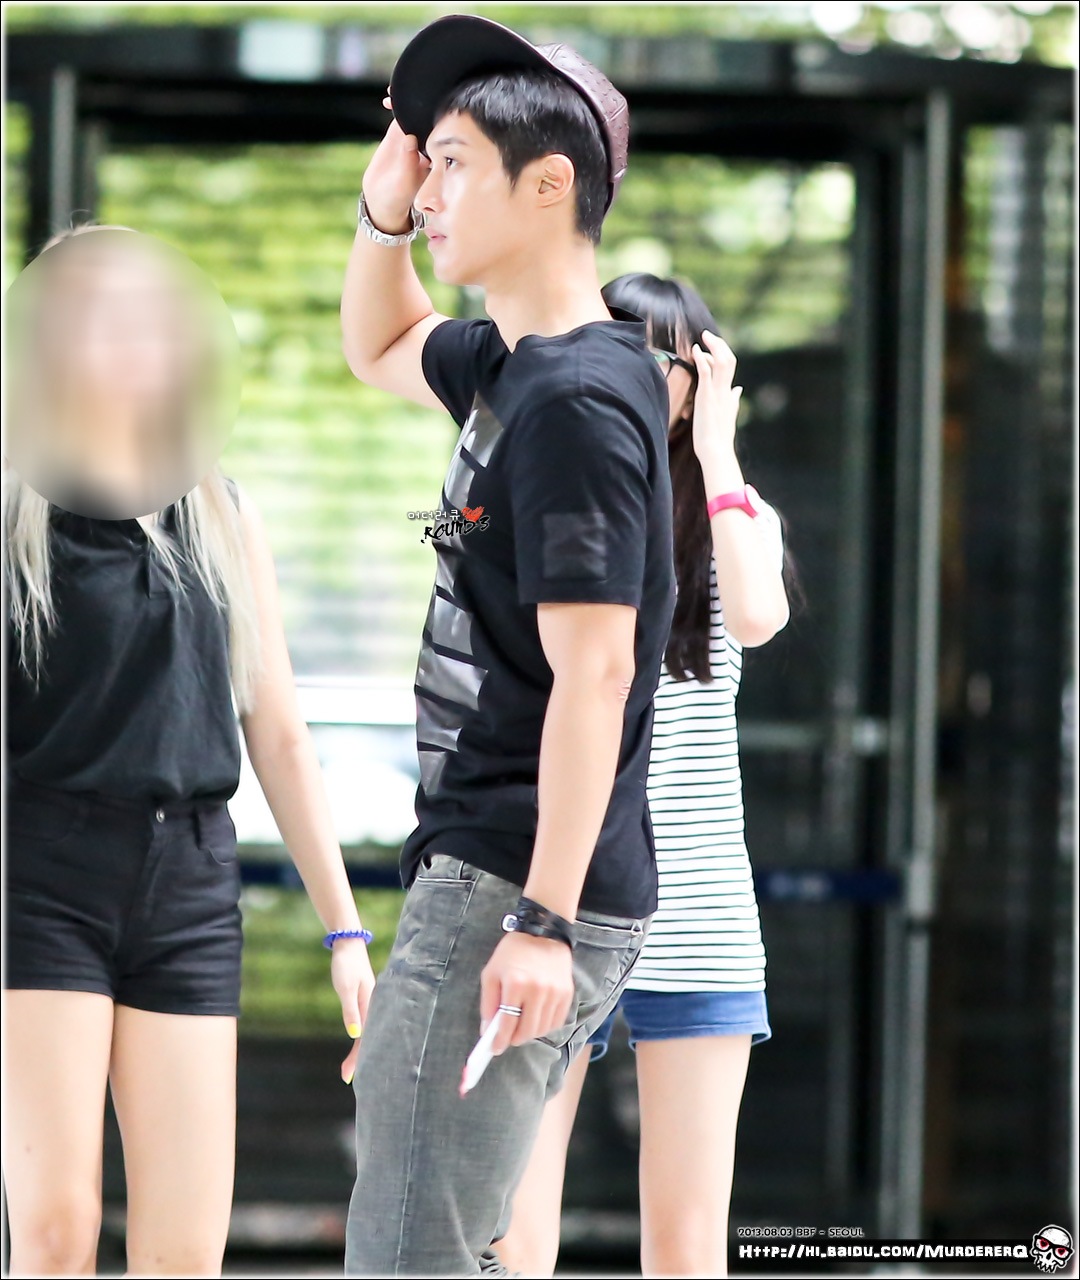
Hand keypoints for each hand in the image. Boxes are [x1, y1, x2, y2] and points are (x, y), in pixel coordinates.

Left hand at [333, 938, 375, 1084]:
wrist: (348, 944)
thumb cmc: (346, 964)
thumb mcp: (345, 987)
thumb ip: (350, 1010)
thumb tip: (354, 1035)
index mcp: (371, 1005)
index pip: (365, 1038)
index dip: (358, 1058)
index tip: (348, 1076)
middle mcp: (374, 1006)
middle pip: (369, 1038)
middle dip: (360, 1059)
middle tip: (346, 1078)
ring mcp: (370, 1003)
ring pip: (368, 1032)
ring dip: (360, 1050)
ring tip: (350, 1068)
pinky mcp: (365, 1000)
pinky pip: (365, 1024)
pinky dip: (360, 1037)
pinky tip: (357, 1043)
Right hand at [359, 93, 430, 233]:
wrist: (381, 201)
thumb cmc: (398, 198)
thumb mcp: (403, 184)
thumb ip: (407, 162)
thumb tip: (409, 139)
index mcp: (435, 158)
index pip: (442, 136)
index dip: (442, 121)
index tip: (439, 108)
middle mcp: (426, 146)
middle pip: (431, 122)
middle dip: (428, 105)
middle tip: (423, 90)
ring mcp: (412, 140)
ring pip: (416, 116)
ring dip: (411, 102)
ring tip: (401, 89)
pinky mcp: (397, 136)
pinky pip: (399, 117)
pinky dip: (396, 106)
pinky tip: (389, 98)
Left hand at [479, 930, 574, 1054]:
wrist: (544, 932)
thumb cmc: (512, 952)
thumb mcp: (491, 973)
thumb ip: (488, 1003)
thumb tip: (487, 1031)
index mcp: (515, 984)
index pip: (507, 1023)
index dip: (500, 1040)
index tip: (495, 1049)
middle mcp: (537, 990)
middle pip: (527, 1031)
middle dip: (515, 1039)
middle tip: (508, 1037)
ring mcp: (555, 992)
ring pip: (542, 1029)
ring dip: (530, 1033)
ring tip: (522, 1026)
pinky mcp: (567, 993)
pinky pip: (556, 1021)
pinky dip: (545, 1026)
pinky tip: (536, 1018)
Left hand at [690, 330, 743, 477]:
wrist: (716, 450)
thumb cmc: (718, 437)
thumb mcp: (728, 414)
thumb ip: (733, 400)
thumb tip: (738, 389)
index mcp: (729, 394)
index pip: (731, 367)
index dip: (723, 354)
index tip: (712, 348)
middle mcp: (726, 390)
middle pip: (729, 359)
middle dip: (719, 344)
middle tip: (708, 335)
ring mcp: (717, 392)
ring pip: (722, 361)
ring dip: (713, 346)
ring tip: (703, 337)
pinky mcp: (706, 396)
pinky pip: (705, 371)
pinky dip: (701, 358)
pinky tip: (694, 349)